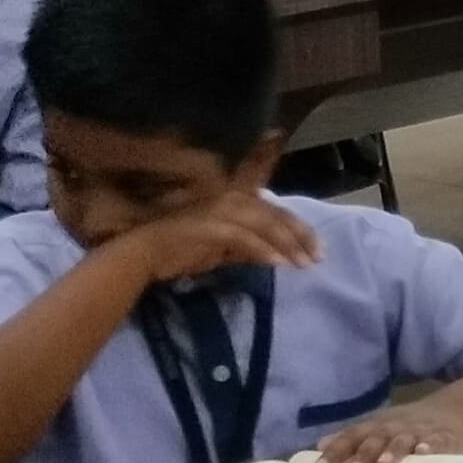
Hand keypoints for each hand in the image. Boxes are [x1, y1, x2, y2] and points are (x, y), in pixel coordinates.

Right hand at [106, 192, 325, 287]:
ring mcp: (220, 210)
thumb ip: (248, 248)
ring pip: (264, 224)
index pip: (275, 211)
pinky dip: (262, 250)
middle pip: (276, 214)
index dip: (299, 228)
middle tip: (318, 257)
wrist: (144, 254)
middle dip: (301, 237)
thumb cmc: (181, 249)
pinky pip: (243, 238)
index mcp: (235, 200)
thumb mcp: (223, 250)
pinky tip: (278, 263)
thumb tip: (277, 255)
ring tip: (303, 263)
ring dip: (287, 244)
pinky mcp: (210, 226)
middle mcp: (230, 198)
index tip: (318, 249)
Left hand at [315, 404, 462, 462]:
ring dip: (391, 451)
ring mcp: (417, 432)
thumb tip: (319, 445)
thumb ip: (350, 437)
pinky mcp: (442, 438)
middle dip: (362, 454)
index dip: (336, 451)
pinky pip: (435, 442)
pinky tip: (423, 453)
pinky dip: (429, 447)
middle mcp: (393, 428)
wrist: (451, 412)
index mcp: (375, 427)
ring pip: (402, 441)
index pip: (351, 437)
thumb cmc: (405, 426)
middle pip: (375, 439)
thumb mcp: (377, 427)